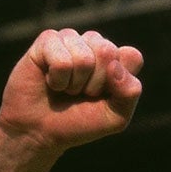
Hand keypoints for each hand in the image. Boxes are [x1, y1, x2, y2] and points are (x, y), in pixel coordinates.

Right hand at [0, 28, 143, 171]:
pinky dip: (57, 79)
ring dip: (73, 84)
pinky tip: (50, 81)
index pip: (132, 57)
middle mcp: (95, 43)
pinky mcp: (47, 40)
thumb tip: (114, 65)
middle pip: (107, 53)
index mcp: (116, 57)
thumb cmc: (77, 123)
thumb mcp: (115, 117)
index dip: (118, 83)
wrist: (38, 132)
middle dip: (93, 84)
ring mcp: (71, 39)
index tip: (102, 97)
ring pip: (84, 58)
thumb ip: (129, 93)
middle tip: (80, 94)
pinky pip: (62, 59)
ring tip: (64, 89)